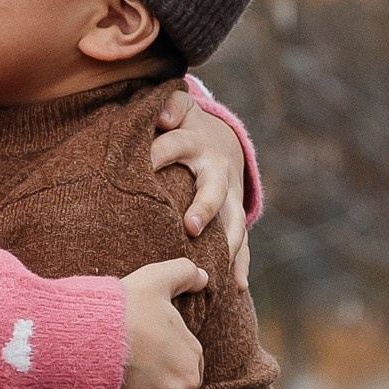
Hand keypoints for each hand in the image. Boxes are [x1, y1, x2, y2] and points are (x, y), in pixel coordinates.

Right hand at [112, 257, 207, 388]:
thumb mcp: (155, 279)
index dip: (162, 359)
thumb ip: (183, 272)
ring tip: (118, 388)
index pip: (183, 364)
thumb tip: (204, 276)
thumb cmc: (122, 306)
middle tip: (128, 372)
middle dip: (155, 385)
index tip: (142, 354)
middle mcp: (185, 384)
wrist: (89, 335)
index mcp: (192, 354)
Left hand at [152, 90, 250, 286]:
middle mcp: (215, 171)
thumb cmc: (184, 126)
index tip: (146, 163)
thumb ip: (170, 105)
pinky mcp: (235, 216)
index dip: (161, 152)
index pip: (176, 146)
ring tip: (218, 266)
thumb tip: (164, 117)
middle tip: (191, 226)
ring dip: (227, 242)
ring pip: (233, 220)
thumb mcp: (179, 108)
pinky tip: (237, 284)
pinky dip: (241, 262)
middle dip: (205, 207)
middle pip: (214, 189)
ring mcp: (229, 196)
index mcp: (194, 144)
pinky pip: (242, 241)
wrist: (220, 142)